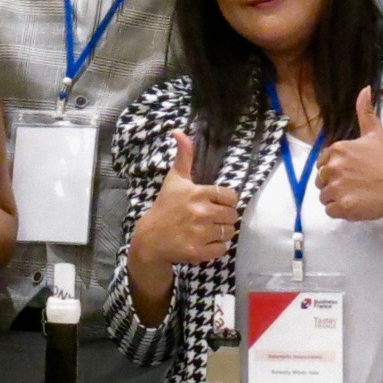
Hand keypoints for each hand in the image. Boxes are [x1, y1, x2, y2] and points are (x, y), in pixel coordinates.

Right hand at [130, 132, 239, 271]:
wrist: (150, 239)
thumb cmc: (165, 207)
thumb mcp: (174, 180)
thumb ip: (183, 156)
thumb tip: (179, 131)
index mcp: (197, 193)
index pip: (231, 196)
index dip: (225, 200)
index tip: (214, 203)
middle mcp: (201, 212)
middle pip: (232, 215)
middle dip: (224, 217)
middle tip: (210, 218)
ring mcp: (200, 233)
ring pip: (229, 232)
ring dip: (221, 232)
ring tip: (207, 230)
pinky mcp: (199, 252)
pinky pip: (222, 249)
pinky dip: (216, 248)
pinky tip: (204, 242)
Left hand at [314, 88, 382, 223]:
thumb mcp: (376, 134)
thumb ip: (365, 112)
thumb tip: (364, 88)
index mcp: (338, 149)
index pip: (322, 162)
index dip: (334, 169)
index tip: (351, 172)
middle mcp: (333, 167)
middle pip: (321, 180)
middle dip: (334, 184)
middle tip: (355, 185)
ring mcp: (337, 187)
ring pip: (324, 196)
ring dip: (337, 198)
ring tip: (356, 195)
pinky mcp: (342, 206)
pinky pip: (330, 211)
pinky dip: (341, 211)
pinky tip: (356, 204)